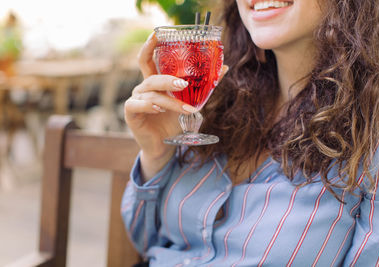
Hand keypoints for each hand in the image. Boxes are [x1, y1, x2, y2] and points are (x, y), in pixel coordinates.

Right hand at [124, 32, 228, 179]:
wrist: (163, 146)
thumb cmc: (174, 122)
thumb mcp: (190, 102)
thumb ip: (204, 86)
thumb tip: (225, 68)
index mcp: (155, 81)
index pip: (148, 58)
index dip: (151, 44)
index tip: (158, 32)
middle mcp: (143, 87)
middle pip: (152, 75)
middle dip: (168, 78)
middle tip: (185, 84)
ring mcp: (135, 99)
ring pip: (151, 93)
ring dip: (170, 101)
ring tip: (186, 108)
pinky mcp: (131, 113)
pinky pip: (137, 104)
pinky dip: (149, 105)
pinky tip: (160, 109)